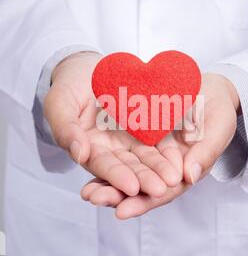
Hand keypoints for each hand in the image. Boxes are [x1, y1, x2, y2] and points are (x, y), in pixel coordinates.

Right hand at [44, 52, 181, 197]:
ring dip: (160, 168)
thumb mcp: (59, 104)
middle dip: (145, 179)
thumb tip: (79, 154)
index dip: (116, 176)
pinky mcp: (147, 127)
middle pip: (130, 167)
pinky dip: (169, 149)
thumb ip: (65, 129)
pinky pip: (160, 138)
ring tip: (174, 178)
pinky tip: (180, 158)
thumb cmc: (68, 85)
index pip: (104, 166)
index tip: (131, 186)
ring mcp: (131, 139)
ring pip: (148, 157)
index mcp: (90, 149)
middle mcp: (113, 149)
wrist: (87, 67)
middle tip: (161, 188)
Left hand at [81, 72, 239, 218]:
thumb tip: (189, 177)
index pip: (163, 192)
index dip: (143, 202)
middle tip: (94, 200)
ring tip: (86, 192)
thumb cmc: (219, 110)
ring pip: (128, 171)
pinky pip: (122, 149)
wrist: (210, 89)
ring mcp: (151, 152)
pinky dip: (107, 157)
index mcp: (184, 171)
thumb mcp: (218, 128)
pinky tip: (87, 159)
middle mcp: (164, 167)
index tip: (122, 211)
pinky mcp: (141, 136)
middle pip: (140, 187)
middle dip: (116, 195)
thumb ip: (206, 152)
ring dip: (106, 182)